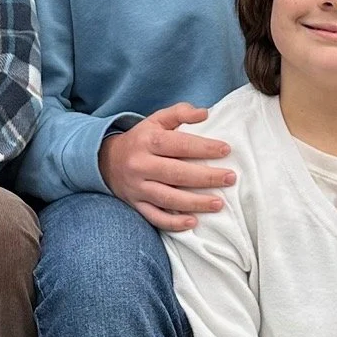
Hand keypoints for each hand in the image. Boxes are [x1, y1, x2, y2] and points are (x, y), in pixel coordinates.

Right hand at [97, 103, 234, 230]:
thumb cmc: (141, 139)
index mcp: (147, 141)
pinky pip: (155, 217)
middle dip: (206, 177)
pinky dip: (173, 222)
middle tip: (230, 178)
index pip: (178, 144)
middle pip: (176, 173)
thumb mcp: (156, 120)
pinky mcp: (136, 204)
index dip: (203, 148)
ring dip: (195, 203)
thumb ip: (180, 113)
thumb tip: (205, 113)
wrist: (106, 160)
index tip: (226, 150)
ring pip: (168, 198)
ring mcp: (137, 187)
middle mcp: (140, 164)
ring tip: (219, 203)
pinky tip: (193, 222)